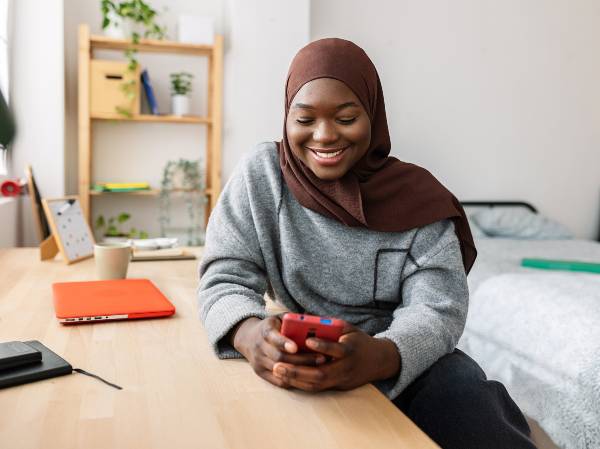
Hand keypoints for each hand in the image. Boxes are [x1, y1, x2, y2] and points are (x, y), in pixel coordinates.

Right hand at [231, 316, 326, 387]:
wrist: (248, 338)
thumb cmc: (272, 327)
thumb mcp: (279, 318)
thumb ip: (293, 319)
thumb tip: (314, 320)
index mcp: (265, 331)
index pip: (273, 338)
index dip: (284, 343)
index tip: (296, 347)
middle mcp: (259, 347)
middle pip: (280, 357)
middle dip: (302, 359)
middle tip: (321, 358)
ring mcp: (259, 362)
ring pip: (281, 371)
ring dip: (301, 371)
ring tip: (319, 368)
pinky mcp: (261, 373)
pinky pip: (279, 381)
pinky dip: (294, 380)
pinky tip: (309, 377)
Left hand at [271, 323, 399, 391]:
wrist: (379, 361)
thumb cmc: (359, 340)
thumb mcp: (349, 329)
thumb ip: (331, 326)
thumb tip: (308, 320)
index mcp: (351, 350)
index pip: (337, 350)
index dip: (323, 346)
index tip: (308, 340)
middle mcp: (346, 368)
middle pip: (321, 374)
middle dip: (298, 371)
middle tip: (278, 365)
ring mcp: (342, 380)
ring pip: (317, 384)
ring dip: (296, 379)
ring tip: (278, 371)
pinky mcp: (338, 387)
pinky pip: (317, 388)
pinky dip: (301, 384)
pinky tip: (287, 378)